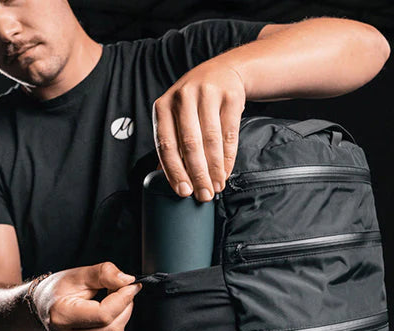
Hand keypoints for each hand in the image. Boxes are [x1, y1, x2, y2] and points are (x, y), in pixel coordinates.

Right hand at [31, 261, 141, 330]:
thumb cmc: (58, 289)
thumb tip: (127, 280)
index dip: (123, 299)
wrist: (41, 305)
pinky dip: (115, 322)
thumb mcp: (79, 274)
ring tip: (111, 298)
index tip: (131, 285)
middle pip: (113, 327)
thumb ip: (104, 273)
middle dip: (125, 305)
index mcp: (61, 315)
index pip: (104, 314)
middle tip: (122, 289)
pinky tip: (106, 312)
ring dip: (122, 314)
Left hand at [152, 61, 245, 202]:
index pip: (166, 144)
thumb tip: (165, 179)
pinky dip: (228, 158)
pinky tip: (226, 171)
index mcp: (163, 106)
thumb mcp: (176, 117)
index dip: (175, 171)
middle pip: (189, 144)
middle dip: (198, 175)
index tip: (183, 192)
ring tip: (217, 186)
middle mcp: (183, 97)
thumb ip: (171, 144)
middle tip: (204, 195)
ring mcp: (207, 94)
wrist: (223, 72)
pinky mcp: (230, 97)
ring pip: (211, 141)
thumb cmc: (194, 103)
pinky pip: (229, 134)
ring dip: (215, 169)